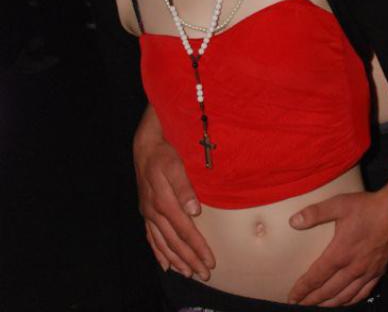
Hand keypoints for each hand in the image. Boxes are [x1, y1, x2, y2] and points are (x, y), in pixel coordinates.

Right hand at [134, 133, 214, 279]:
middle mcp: (154, 212)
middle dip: (189, 260)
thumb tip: (195, 211)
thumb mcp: (175, 166)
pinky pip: (151, 238)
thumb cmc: (163, 155)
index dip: (197, 247)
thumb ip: (184, 188)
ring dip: (176, 260)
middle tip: (204, 274)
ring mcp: (148, 213)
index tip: (210, 260)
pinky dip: (159, 252)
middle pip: (174, 242)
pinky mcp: (145, 211)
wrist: (145, 147)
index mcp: (163, 202)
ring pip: (162, 244)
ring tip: (188, 273)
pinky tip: (165, 263)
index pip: (184, 231)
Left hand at [287, 187, 387, 306]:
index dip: (303, 289)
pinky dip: (350, 300)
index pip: (317, 277)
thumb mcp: (338, 204)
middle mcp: (354, 266)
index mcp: (341, 252)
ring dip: (329, 303)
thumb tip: (293, 221)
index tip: (292, 297)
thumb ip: (315, 213)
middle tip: (299, 305)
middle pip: (328, 291)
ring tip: (318, 306)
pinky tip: (344, 301)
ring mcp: (367, 271)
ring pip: (345, 296)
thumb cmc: (366, 207)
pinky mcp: (378, 270)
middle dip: (312, 300)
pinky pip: (363, 292)